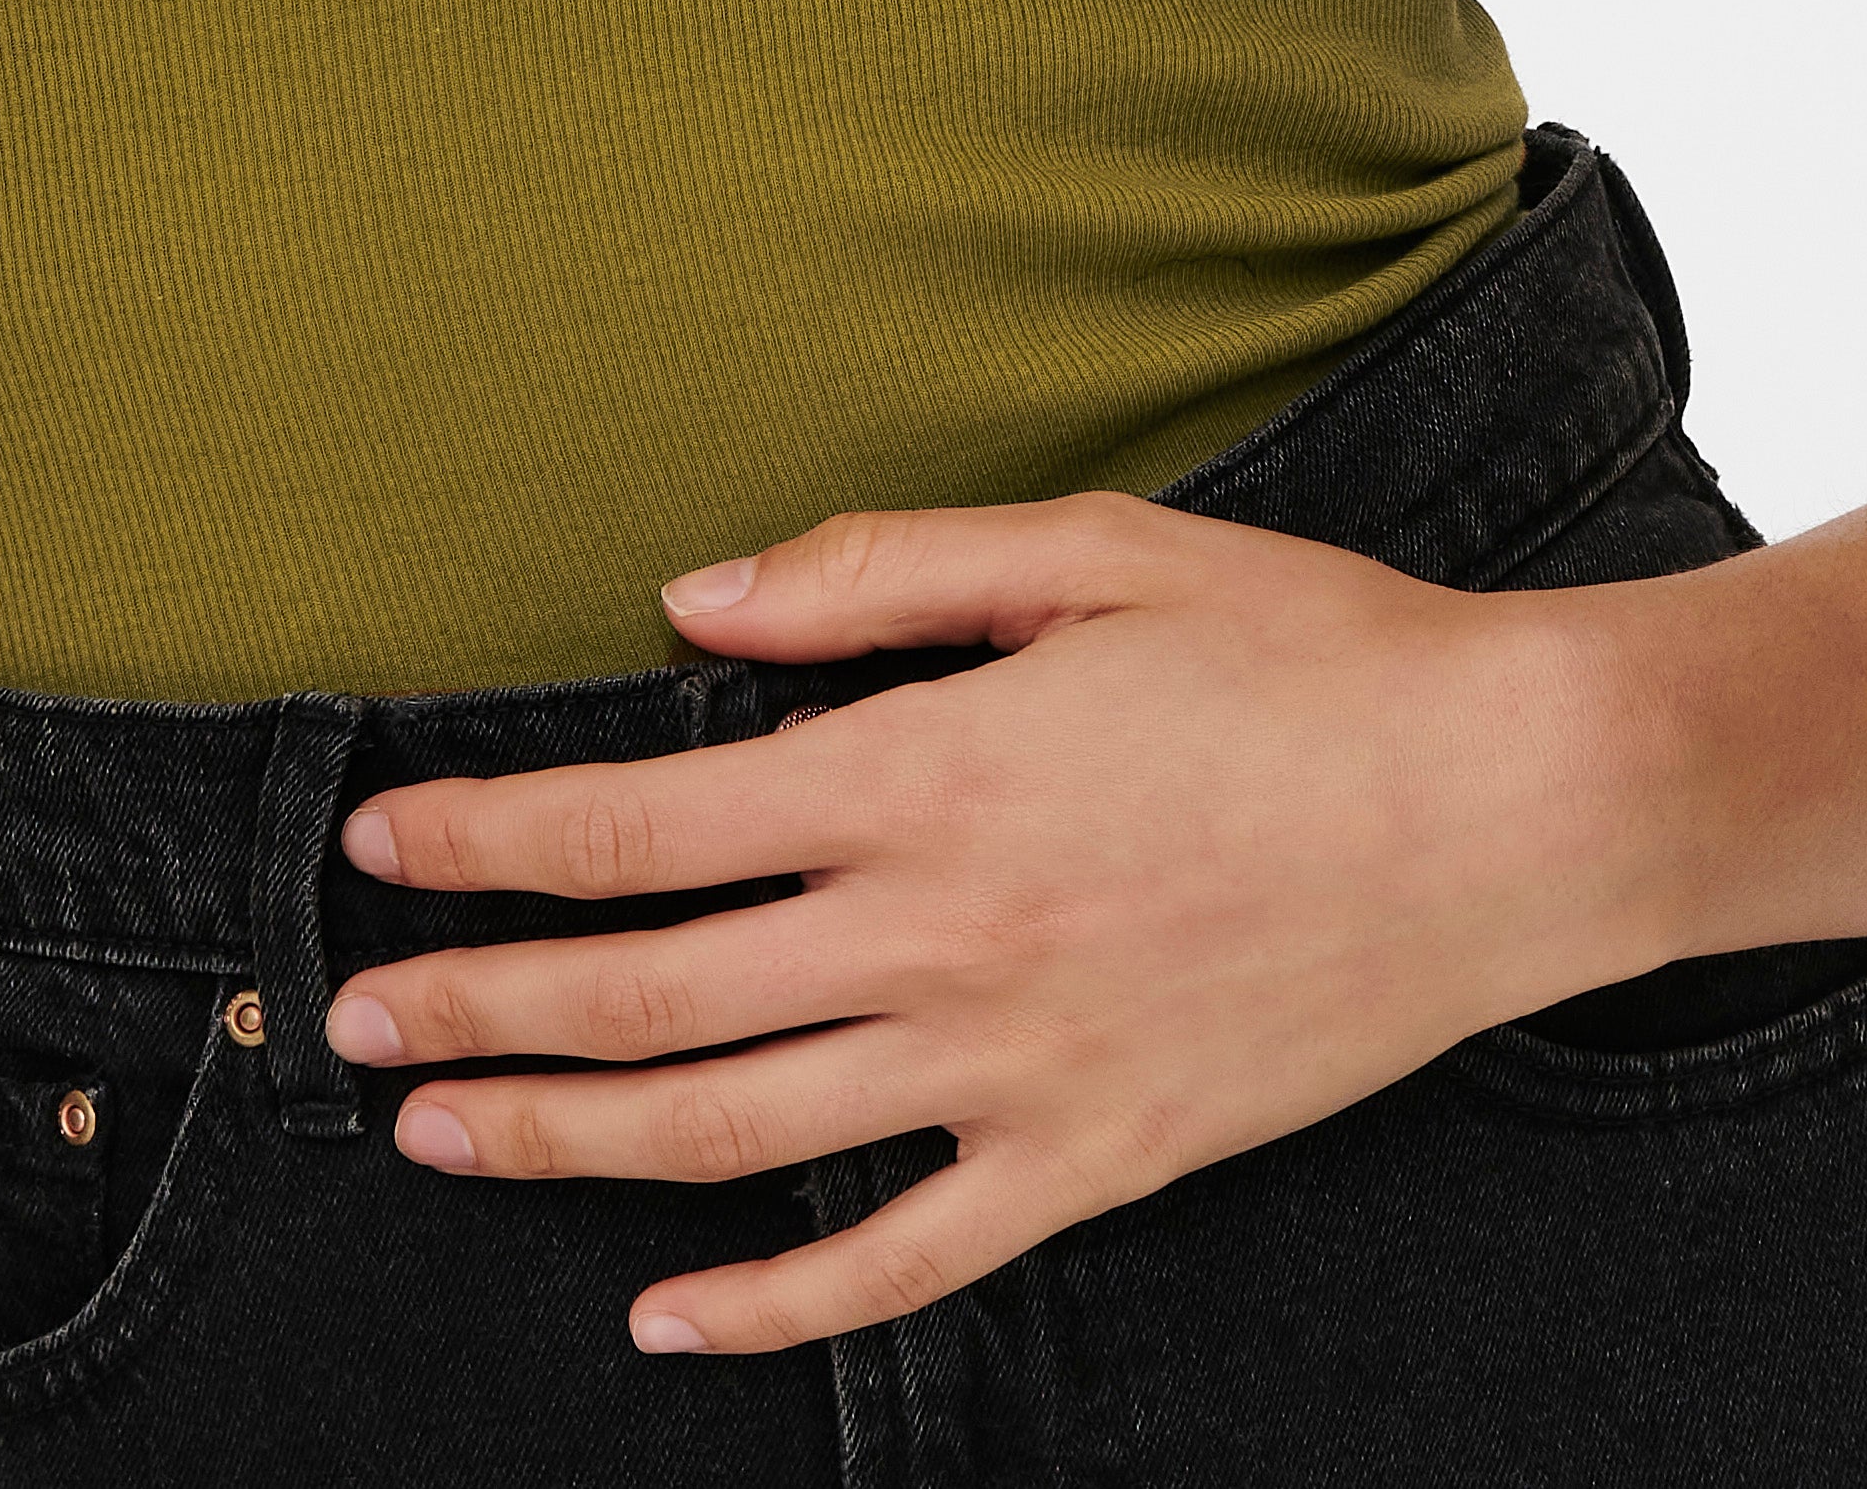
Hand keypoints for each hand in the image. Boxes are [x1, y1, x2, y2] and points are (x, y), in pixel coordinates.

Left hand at [320, 490, 1687, 1358]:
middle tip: (353, 1020)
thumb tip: (696, 610)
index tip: (383, 843)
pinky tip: (669, 1311)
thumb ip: (878, 575)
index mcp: (926, 770)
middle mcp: (941, 935)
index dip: (493, 840)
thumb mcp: (1091, 553)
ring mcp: (1014, 1068)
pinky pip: (897, 1258)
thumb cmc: (1310, 651)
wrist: (1513, 806)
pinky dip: (771, 1302)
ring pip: (732, 1132)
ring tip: (445, 1133)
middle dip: (479, 1004)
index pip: (642, 825)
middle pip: (652, 993)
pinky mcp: (1093, 1161)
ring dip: (566, 1137)